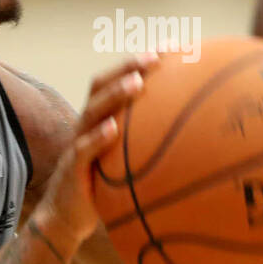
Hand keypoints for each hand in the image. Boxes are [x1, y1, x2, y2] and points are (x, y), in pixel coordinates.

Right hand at [33, 52, 160, 248]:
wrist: (68, 218)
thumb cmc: (104, 186)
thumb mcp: (127, 159)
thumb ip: (148, 142)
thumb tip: (195, 135)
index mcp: (100, 118)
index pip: (117, 81)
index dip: (139, 61)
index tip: (170, 46)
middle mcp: (87, 124)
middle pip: (102, 86)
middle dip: (128, 67)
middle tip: (155, 57)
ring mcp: (78, 143)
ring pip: (93, 111)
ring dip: (115, 94)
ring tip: (137, 82)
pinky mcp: (73, 168)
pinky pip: (84, 149)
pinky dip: (97, 137)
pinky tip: (113, 129)